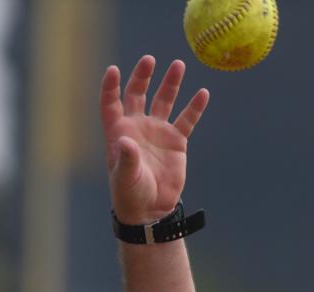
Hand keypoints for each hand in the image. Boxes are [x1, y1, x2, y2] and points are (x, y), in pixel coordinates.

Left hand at [100, 55, 209, 223]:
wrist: (151, 210)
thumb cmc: (130, 194)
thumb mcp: (125, 177)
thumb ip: (127, 158)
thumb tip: (125, 141)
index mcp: (118, 133)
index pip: (111, 104)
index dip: (111, 87)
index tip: (114, 70)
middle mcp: (137, 128)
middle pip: (137, 95)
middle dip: (142, 77)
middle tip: (149, 60)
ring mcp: (157, 132)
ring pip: (164, 101)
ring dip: (170, 83)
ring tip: (177, 65)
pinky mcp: (176, 141)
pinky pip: (186, 118)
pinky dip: (194, 107)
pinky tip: (202, 93)